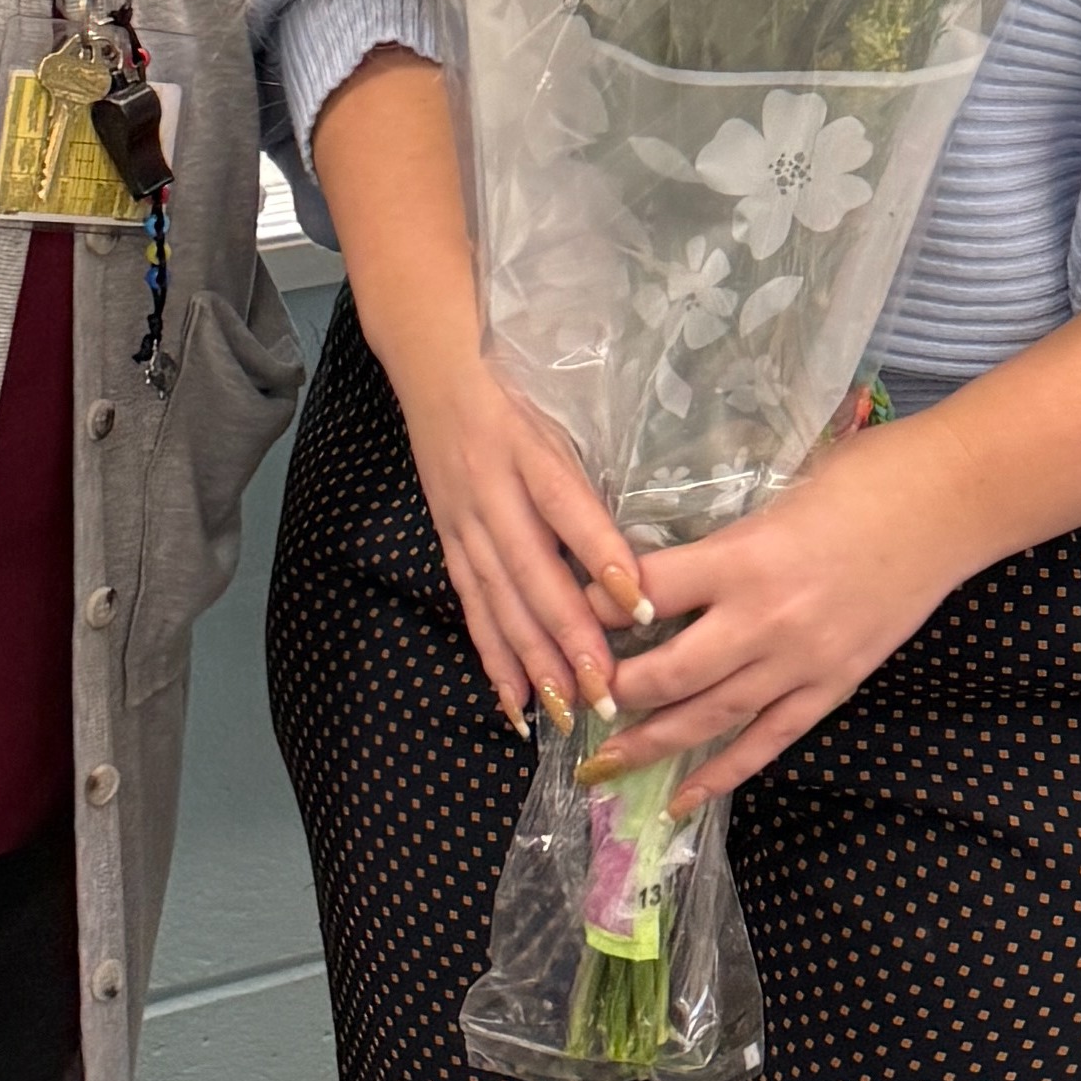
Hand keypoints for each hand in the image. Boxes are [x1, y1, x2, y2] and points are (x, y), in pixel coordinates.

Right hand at [393, 345, 656, 730]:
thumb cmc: (519, 392)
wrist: (434, 369)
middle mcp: (491, 491)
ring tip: (566, 710)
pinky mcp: (448, 542)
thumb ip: (592, 478)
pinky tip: (515, 702)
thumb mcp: (562, 417)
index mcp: (528, 451)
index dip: (602, 556)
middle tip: (606, 691)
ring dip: (533, 661)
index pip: (568, 509)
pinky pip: (472, 608)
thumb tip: (646, 551)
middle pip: (531, 572)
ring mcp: (463, 522)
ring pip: (499, 601)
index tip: (642, 606)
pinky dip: (493, 658)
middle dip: (569, 637)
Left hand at [592, 421, 971, 810]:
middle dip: (611, 691)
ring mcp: (801, 661)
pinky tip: (682, 799)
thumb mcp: (780, 486)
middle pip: (665, 673)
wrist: (953, 502)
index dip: (595, 606)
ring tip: (600, 766)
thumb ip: (725, 533)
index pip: (646, 591)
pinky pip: (767, 742)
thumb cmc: (869, 473)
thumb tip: (668, 559)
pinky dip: (722, 775)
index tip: (559, 613)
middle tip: (572, 700)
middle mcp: (764, 619)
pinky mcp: (834, 685)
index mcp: (744, 556)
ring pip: (708, 718)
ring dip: (648, 744)